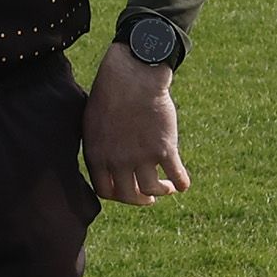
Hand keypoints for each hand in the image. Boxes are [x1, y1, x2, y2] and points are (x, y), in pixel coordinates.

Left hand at [83, 40, 188, 205]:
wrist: (133, 76)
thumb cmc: (110, 94)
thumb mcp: (92, 125)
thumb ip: (99, 147)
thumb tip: (104, 164)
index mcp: (97, 156)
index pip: (106, 191)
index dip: (118, 195)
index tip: (127, 191)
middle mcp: (118, 162)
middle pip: (129, 195)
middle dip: (140, 200)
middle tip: (148, 199)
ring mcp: (141, 157)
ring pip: (152, 189)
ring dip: (162, 191)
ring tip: (168, 187)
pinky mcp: (165, 149)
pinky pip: (177, 175)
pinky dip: (182, 183)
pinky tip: (183, 183)